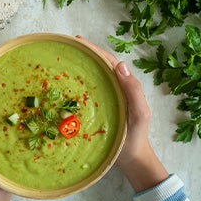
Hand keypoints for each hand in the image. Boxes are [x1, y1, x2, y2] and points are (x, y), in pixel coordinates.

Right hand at [76, 36, 168, 191]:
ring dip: (78, 69)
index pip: (108, 62)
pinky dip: (74, 87)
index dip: (95, 50)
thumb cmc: (135, 137)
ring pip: (90, 79)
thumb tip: (120, 65)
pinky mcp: (94, 111)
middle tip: (66, 47)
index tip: (78, 41)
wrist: (131, 159)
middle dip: (84, 55)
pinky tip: (62, 87)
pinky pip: (84, 95)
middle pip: (98, 67)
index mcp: (123, 86)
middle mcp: (112, 90)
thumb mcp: (139, 113)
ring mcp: (103, 100)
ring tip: (61, 61)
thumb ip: (133, 91)